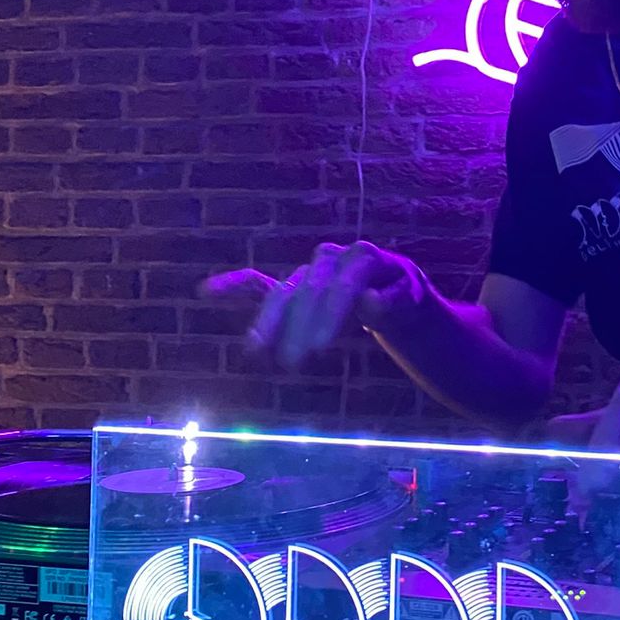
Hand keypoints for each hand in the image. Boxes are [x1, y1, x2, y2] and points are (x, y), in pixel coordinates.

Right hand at [203, 241, 430, 368]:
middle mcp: (331, 259)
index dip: (331, 313)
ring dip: (269, 321)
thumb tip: (369, 302)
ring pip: (285, 292)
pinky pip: (261, 283)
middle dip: (299, 326)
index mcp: (364, 257)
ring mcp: (309, 272)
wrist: (395, 291)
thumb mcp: (412, 301)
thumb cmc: (404, 296)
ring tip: (255, 349)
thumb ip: (393, 301)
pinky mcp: (294, 286)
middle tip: (293, 363)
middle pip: (310, 289)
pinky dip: (235, 286)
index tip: (320, 347)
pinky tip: (206, 291)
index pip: (344, 283)